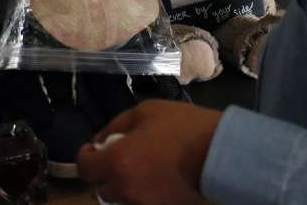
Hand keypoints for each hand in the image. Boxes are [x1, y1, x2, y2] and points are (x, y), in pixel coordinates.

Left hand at [76, 100, 221, 204]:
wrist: (221, 153)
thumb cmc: (183, 128)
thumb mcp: (146, 112)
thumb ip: (116, 126)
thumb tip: (100, 141)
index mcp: (117, 163)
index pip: (85, 168)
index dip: (86, 157)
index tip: (94, 150)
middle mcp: (125, 189)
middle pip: (99, 190)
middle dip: (103, 174)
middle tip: (117, 159)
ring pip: (119, 200)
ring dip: (121, 186)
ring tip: (139, 170)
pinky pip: (140, 204)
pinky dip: (141, 195)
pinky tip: (155, 180)